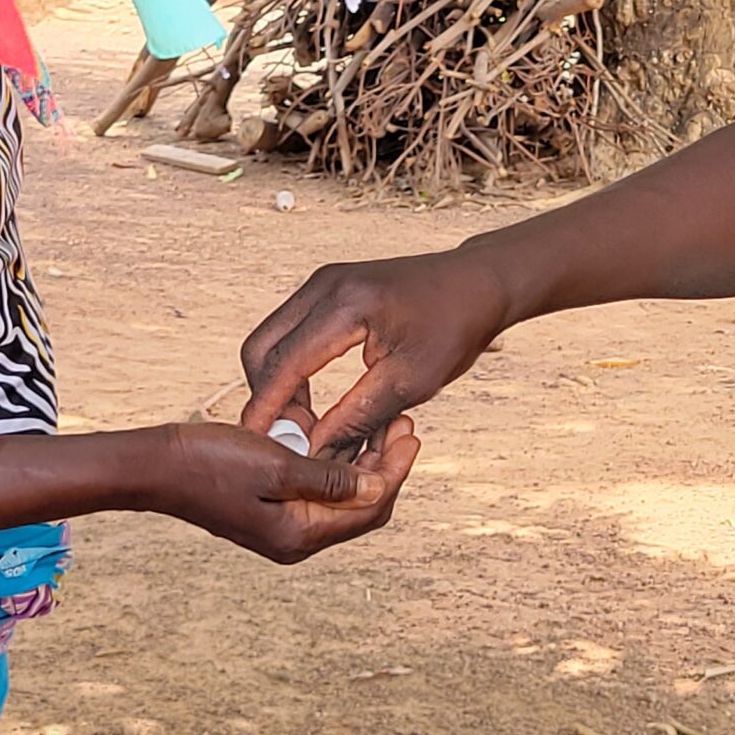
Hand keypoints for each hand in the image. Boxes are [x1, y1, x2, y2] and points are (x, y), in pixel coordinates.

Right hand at [142, 418, 420, 563]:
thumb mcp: (276, 465)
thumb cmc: (209, 461)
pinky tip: (338, 430)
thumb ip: (330, 479)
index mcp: (299, 536)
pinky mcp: (269, 509)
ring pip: (341, 497)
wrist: (155, 465)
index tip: (411, 431)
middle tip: (402, 423)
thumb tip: (378, 487)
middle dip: (385, 466)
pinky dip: (334, 463)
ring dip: (362, 461)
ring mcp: (281, 526)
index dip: (395, 470)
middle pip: (361, 507)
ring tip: (379, 421)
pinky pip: (317, 491)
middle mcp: (294, 539)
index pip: (369, 509)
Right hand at [240, 249, 515, 451]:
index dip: (266, 409)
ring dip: (276, 383)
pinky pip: (288, 330)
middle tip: (285, 438)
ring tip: (302, 424)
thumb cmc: (455, 328)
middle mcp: (325, 285)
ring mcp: (323, 282)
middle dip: (265, 396)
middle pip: (261, 347)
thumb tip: (313, 452)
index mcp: (346, 304)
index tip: (256, 448)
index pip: (284, 362)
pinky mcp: (327, 287)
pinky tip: (310, 398)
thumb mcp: (412, 382)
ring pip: (270, 339)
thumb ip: (357, 417)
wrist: (478, 283)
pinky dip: (288, 365)